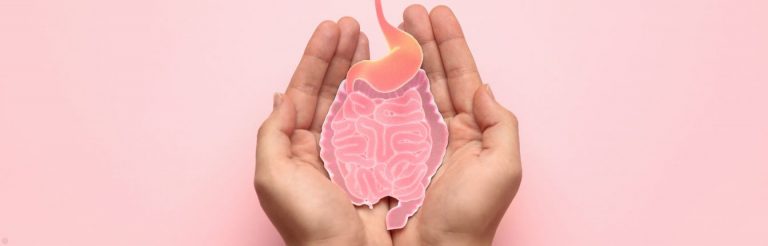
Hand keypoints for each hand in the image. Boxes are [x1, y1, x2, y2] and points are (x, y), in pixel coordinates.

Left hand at [254, 18, 392, 245]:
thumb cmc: (307, 223)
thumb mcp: (272, 175)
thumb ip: (274, 132)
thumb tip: (284, 95)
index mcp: (295, 146)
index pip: (304, 90)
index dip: (316, 58)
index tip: (331, 29)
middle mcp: (322, 145)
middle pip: (331, 88)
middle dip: (340, 55)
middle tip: (353, 25)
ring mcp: (352, 152)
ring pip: (356, 100)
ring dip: (361, 69)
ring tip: (370, 40)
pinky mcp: (378, 162)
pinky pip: (381, 121)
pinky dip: (384, 97)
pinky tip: (389, 76)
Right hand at [390, 5, 521, 245]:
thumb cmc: (471, 218)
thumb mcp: (503, 168)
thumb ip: (501, 123)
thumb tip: (483, 87)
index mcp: (472, 130)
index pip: (462, 76)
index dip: (451, 43)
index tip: (439, 14)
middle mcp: (442, 130)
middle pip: (432, 74)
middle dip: (421, 40)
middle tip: (410, 12)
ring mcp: (412, 140)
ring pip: (405, 87)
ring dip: (398, 56)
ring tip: (389, 28)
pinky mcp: (385, 153)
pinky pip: (380, 113)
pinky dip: (374, 88)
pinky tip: (369, 67)